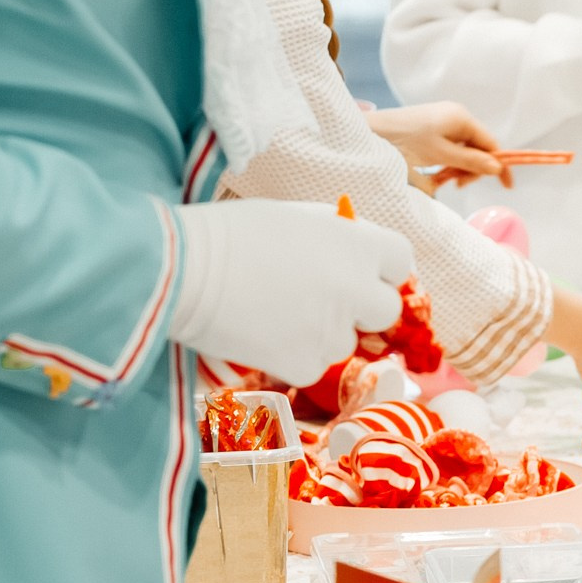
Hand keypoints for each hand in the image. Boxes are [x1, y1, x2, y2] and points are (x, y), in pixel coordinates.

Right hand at [170, 200, 410, 386]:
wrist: (180, 271)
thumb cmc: (228, 233)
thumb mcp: (292, 217)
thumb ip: (334, 234)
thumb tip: (353, 243)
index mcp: (356, 245)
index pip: (401, 260)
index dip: (381, 267)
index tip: (363, 272)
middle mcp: (355, 290)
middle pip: (386, 310)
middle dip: (361, 308)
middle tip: (323, 300)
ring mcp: (333, 332)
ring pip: (345, 342)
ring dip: (321, 333)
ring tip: (274, 313)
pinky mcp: (305, 365)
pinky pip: (311, 365)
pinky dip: (291, 356)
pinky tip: (260, 335)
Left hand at [365, 102, 508, 187]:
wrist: (370, 131)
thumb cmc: (404, 140)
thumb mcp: (440, 154)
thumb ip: (470, 161)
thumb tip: (498, 168)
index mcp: (461, 118)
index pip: (491, 143)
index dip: (500, 165)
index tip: (506, 186)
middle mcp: (456, 117)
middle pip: (478, 148)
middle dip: (473, 168)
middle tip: (457, 184)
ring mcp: (443, 122)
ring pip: (464, 151)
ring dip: (459, 168)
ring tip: (444, 181)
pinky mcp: (432, 129)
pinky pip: (450, 149)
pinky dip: (448, 163)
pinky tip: (437, 174)